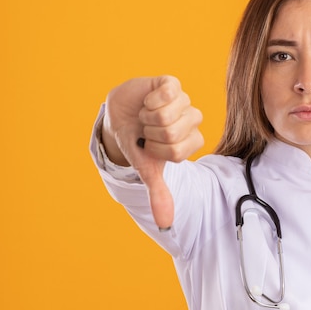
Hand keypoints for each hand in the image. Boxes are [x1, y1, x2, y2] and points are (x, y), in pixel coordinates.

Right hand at [102, 76, 203, 228]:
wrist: (119, 116)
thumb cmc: (137, 142)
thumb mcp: (146, 169)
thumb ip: (159, 193)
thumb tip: (165, 224)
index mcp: (190, 142)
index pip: (178, 152)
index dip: (157, 150)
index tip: (149, 145)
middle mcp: (191, 121)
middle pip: (173, 132)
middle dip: (151, 133)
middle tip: (146, 129)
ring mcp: (184, 102)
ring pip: (169, 114)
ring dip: (149, 117)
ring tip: (145, 116)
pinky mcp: (173, 84)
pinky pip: (169, 92)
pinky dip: (151, 100)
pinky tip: (147, 101)